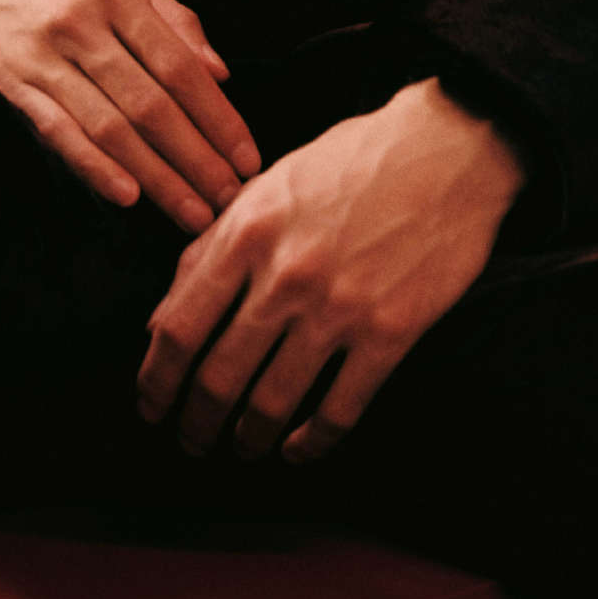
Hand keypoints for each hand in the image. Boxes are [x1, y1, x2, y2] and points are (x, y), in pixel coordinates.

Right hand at [0, 0, 260, 233]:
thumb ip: (175, 19)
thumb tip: (219, 72)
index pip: (179, 67)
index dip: (217, 118)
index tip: (245, 155)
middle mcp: (83, 26)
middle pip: (150, 106)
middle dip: (195, 159)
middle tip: (228, 197)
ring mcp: (44, 58)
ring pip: (109, 128)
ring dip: (156, 176)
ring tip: (191, 210)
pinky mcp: (12, 83)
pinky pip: (58, 132)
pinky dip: (93, 167)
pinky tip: (127, 194)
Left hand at [136, 77, 526, 462]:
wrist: (446, 148)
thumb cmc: (351, 162)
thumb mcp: (268, 186)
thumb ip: (211, 249)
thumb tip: (163, 319)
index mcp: (248, 232)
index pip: (180, 327)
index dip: (156, 380)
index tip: (150, 405)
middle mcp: (287, 275)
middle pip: (219, 377)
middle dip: (196, 423)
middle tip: (191, 442)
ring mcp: (341, 307)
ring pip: (274, 402)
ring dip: (249, 439)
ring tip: (242, 449)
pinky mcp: (392, 332)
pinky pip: (341, 410)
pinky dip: (313, 443)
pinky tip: (299, 450)